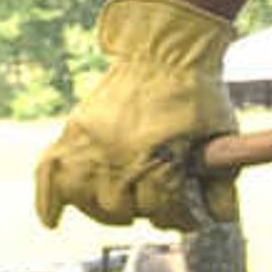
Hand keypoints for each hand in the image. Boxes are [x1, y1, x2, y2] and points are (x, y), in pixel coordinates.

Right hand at [35, 0, 239, 229]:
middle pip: (120, 209)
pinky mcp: (74, 129)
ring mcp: (92, 141)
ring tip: (119, 206)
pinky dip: (47, 199)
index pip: (162, 210)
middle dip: (143, 212)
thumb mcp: (222, 135)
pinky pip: (48, 171)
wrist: (165, 50)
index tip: (191, 219)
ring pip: (83, 198)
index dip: (181, 220)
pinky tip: (53, 221)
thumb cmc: (197, 93)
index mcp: (159, 155)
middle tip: (156, 204)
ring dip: (101, 209)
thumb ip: (223, 180)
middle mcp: (120, 152)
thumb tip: (221, 219)